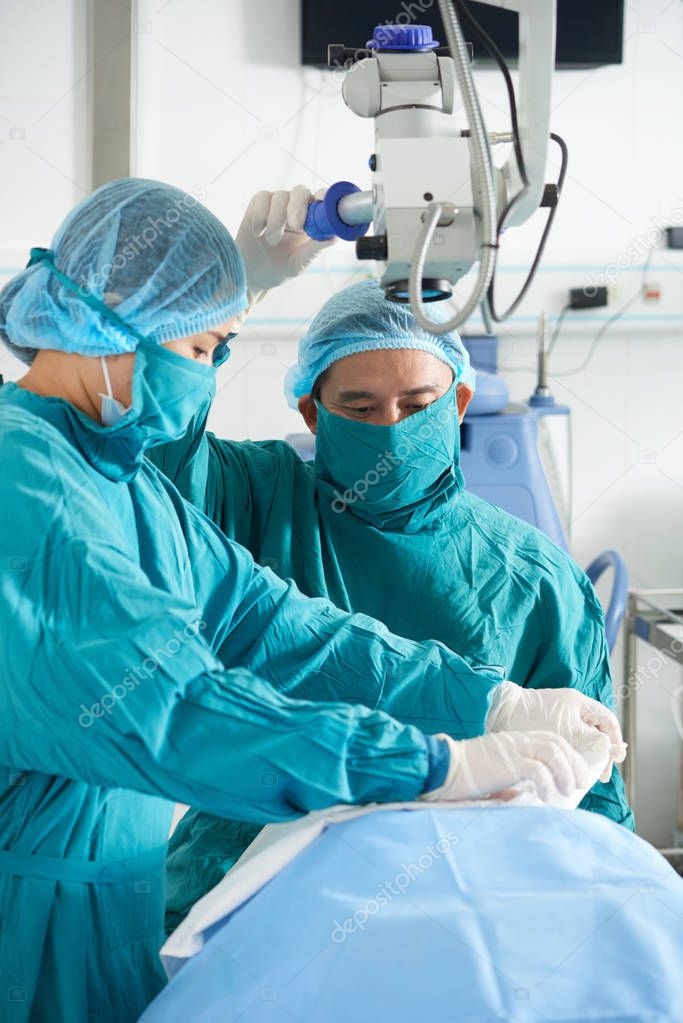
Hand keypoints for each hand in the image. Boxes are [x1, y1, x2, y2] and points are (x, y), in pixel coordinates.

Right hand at [235, 186, 334, 294]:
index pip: (321, 199)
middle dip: (299, 206)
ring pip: (281, 196)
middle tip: (295, 225)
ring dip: (277, 219)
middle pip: (301, 191)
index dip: (323, 199)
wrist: (252, 275)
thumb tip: (333, 238)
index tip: (320, 209)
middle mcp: (295, 208)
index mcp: (311, 220)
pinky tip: (259, 232)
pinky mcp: (258, 204)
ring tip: (272, 241)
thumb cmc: (279, 268)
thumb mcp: (300, 263)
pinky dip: (261, 215)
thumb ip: (314, 249)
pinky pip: (263, 198)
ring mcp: (277, 204)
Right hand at [421, 731, 590, 804]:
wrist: (445, 767)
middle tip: (582, 784)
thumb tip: (530, 793)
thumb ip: (516, 773)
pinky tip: (548, 796)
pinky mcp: (507, 763)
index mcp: (517, 740)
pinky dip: (547, 783)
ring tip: (569, 790)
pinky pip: (536, 769)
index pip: (553, 740)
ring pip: (552, 752)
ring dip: (566, 772)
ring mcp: (513, 749)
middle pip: (557, 743)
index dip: (571, 756)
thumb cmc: (468, 773)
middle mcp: (518, 740)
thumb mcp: (497, 768)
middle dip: (575, 764)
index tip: (579, 774)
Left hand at [486, 682, 626, 782]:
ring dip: (589, 757)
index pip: (607, 719)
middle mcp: (571, 709)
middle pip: (597, 731)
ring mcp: (560, 720)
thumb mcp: (569, 729)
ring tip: (590, 775)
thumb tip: (611, 748)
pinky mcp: (548, 730)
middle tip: (603, 775)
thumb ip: (593, 738)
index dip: (615, 738)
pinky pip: (569, 744)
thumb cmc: (535, 717)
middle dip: (603, 753)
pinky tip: (574, 770)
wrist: (501, 712)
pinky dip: (575, 756)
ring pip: (583, 740)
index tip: (616, 758)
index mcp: (579, 702)